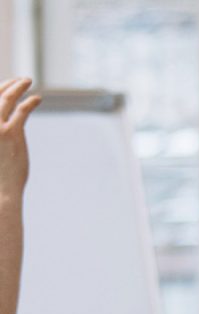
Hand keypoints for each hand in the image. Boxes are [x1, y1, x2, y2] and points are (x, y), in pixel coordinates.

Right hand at [0, 78, 40, 204]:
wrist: (0, 190)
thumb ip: (1, 136)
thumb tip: (6, 128)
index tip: (5, 86)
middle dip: (6, 84)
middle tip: (19, 80)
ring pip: (7, 99)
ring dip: (18, 87)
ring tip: (27, 81)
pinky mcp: (12, 133)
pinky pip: (22, 111)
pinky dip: (30, 102)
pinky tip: (37, 98)